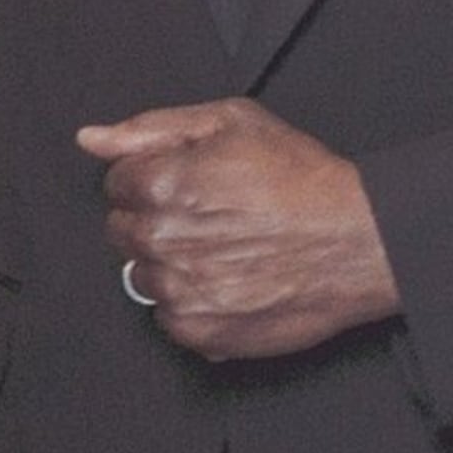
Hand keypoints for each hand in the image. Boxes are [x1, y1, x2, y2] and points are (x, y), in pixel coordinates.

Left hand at [76, 99, 397, 361]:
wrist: (360, 241)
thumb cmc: (305, 181)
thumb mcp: (235, 122)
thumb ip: (154, 127)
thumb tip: (93, 139)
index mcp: (164, 183)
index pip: (117, 182)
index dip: (156, 176)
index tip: (193, 183)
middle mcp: (163, 239)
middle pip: (122, 230)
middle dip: (158, 219)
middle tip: (213, 214)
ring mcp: (178, 289)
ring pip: (142, 275)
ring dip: (172, 263)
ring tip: (226, 249)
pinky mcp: (197, 330)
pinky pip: (166, 316)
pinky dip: (192, 301)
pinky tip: (231, 278)